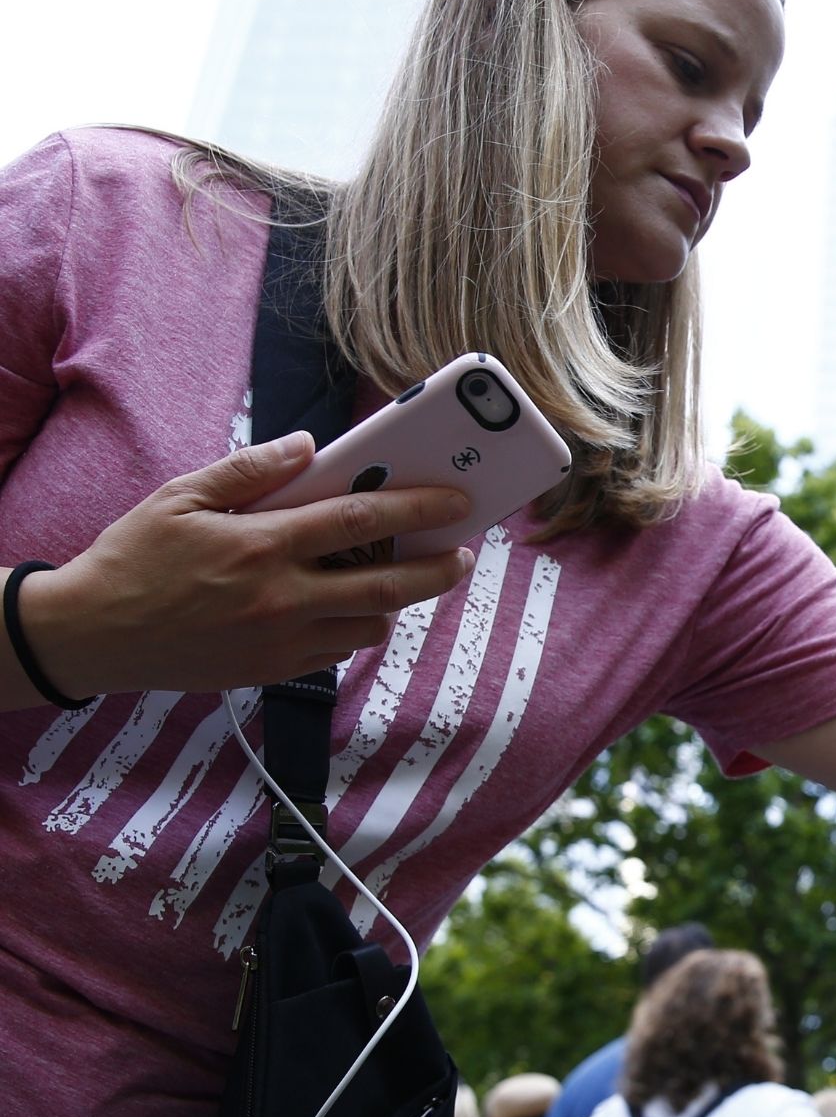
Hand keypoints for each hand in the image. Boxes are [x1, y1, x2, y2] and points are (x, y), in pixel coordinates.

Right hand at [16, 434, 473, 699]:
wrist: (92, 635)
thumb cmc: (134, 557)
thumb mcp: (181, 497)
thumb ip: (249, 470)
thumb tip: (310, 445)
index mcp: (262, 546)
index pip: (360, 520)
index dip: (418, 507)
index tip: (456, 500)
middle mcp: (281, 598)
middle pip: (388, 585)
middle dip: (437, 569)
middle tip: (462, 553)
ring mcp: (281, 640)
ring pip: (370, 626)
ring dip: (396, 601)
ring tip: (404, 575)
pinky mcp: (274, 671)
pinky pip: (338, 651)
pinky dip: (356, 627)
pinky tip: (351, 604)